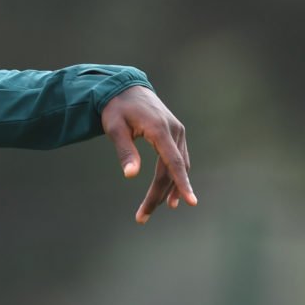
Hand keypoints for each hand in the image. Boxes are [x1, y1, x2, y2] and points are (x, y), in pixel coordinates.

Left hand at [100, 85, 195, 224]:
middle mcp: (174, 132)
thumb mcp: (114, 128)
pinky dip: (173, 178)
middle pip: (171, 171)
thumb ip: (124, 151)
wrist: (126, 87)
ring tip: (150, 211)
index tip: (190, 202)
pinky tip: (170, 196)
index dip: (181, 184)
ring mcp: (177, 133)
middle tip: (141, 217)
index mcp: (160, 130)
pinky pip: (178, 160)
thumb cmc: (116, 108)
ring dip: (167, 190)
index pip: (173, 162)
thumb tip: (130, 175)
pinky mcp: (175, 135)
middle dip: (158, 195)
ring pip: (176, 168)